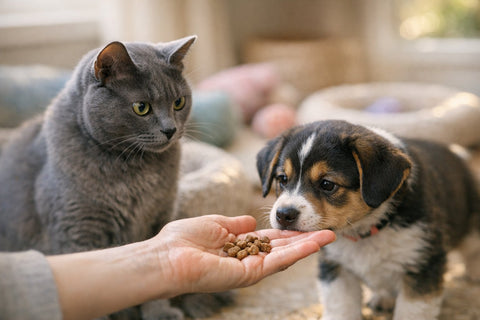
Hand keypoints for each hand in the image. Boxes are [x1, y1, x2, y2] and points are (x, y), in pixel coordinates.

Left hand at [150, 214, 335, 296]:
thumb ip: (234, 224)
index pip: (269, 239)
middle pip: (282, 249)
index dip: (287, 231)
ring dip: (307, 246)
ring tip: (329, 235)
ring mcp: (249, 269)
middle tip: (328, 229)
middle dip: (304, 239)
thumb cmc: (182, 240)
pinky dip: (296, 253)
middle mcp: (247, 259)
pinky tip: (313, 244)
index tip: (305, 223)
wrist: (165, 257)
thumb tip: (250, 221)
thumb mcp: (214, 224)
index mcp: (238, 246)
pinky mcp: (248, 275)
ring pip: (285, 257)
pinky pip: (277, 262)